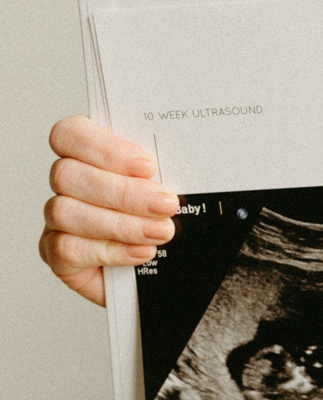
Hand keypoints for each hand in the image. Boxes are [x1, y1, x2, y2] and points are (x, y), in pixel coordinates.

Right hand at [39, 116, 178, 305]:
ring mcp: (59, 219)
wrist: (176, 266)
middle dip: (123, 192)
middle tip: (166, 205)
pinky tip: (141, 252)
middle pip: (68, 174)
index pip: (71, 134)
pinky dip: (109, 251)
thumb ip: (171, 169)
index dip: (104, 148)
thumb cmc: (169, 215)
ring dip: (120, 224)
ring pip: (66, 212)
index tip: (147, 166)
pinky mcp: (58, 255)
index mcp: (91, 155)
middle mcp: (68, 184)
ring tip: (160, 232)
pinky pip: (67, 249)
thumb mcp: (181, 186)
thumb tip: (187, 160)